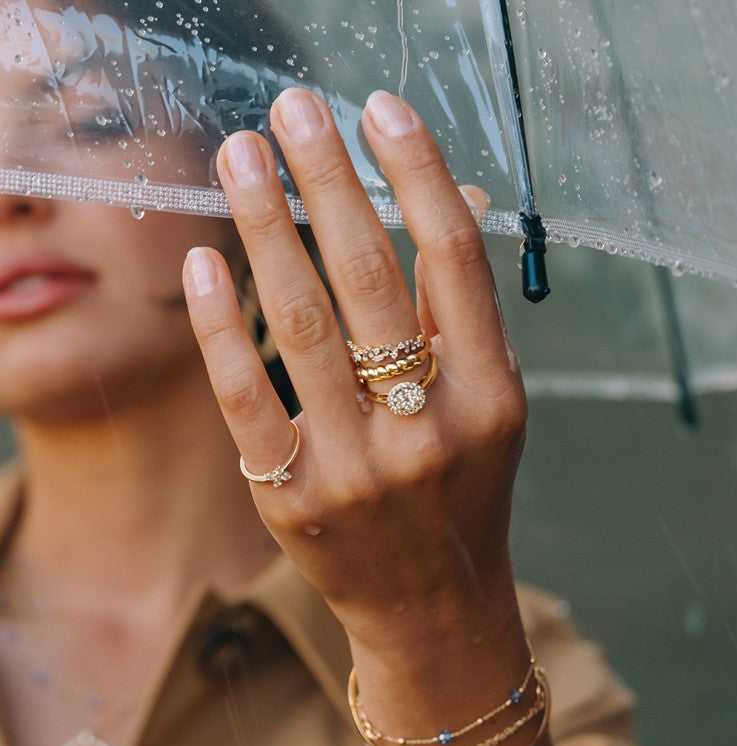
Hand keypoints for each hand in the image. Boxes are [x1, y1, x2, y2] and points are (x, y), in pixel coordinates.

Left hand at [183, 89, 527, 654]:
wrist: (432, 603)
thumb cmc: (462, 488)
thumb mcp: (491, 406)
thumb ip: (462, 314)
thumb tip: (439, 198)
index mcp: (490, 396)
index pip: (454, 257)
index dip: (415, 170)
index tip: (377, 110)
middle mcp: (428, 429)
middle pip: (370, 275)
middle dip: (327, 178)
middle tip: (293, 110)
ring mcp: (357, 469)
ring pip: (300, 322)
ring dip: (265, 225)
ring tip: (241, 159)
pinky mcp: (292, 497)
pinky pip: (245, 396)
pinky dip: (219, 325)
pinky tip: (205, 263)